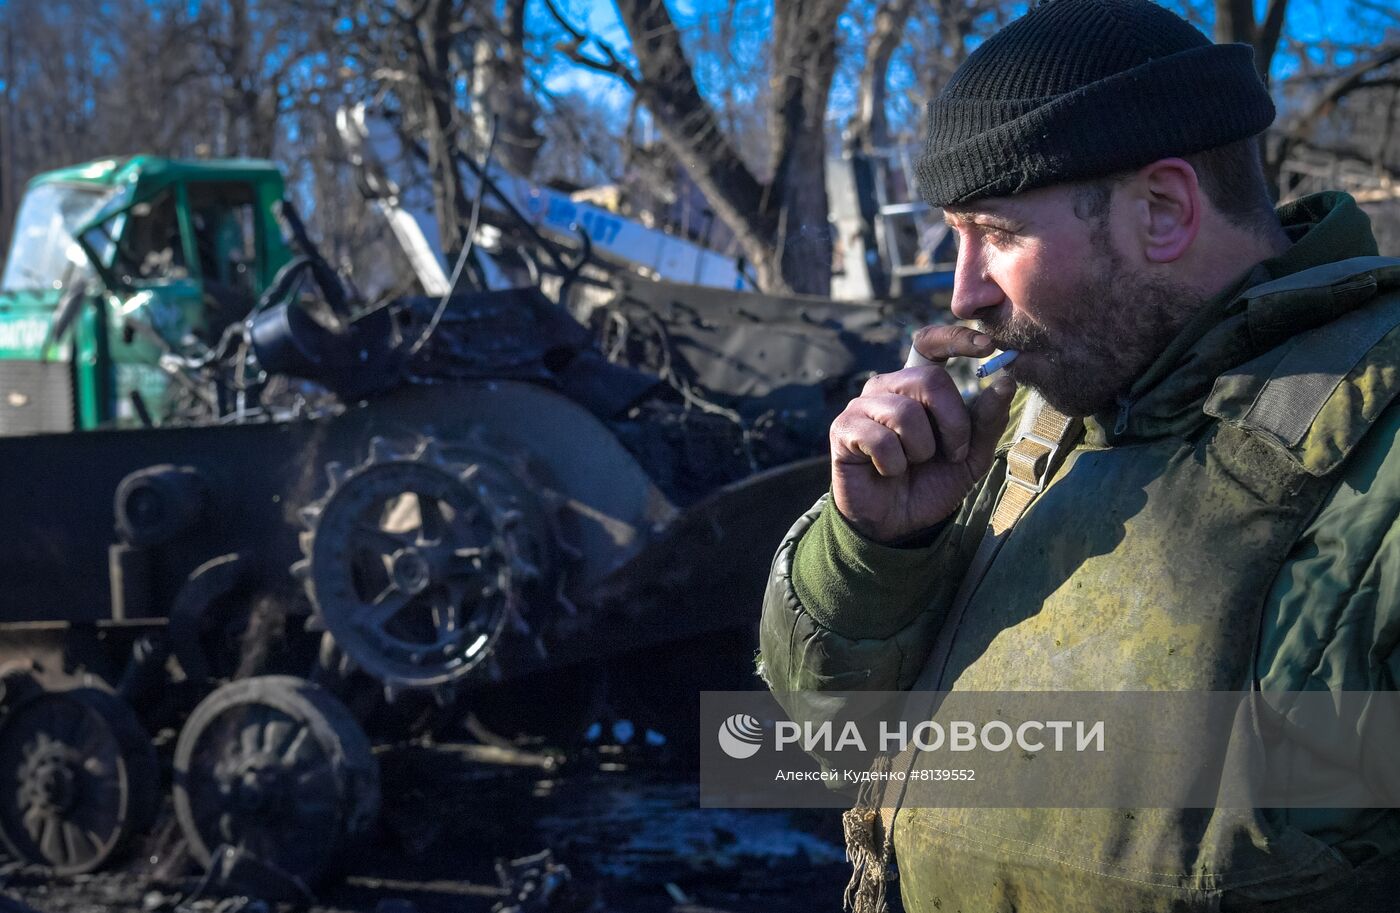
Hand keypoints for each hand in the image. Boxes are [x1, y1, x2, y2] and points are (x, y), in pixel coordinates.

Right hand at [830, 325, 1016, 542]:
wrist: (899, 523)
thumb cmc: (932, 482)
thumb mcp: (971, 456)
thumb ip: (987, 421)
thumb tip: (1006, 382)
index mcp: (917, 384)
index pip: (930, 343)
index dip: (956, 338)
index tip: (988, 348)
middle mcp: (888, 387)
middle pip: (929, 379)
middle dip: (953, 423)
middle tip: (952, 453)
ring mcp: (862, 406)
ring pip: (905, 412)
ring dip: (921, 450)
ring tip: (913, 465)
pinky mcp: (843, 430)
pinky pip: (880, 439)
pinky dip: (894, 465)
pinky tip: (888, 472)